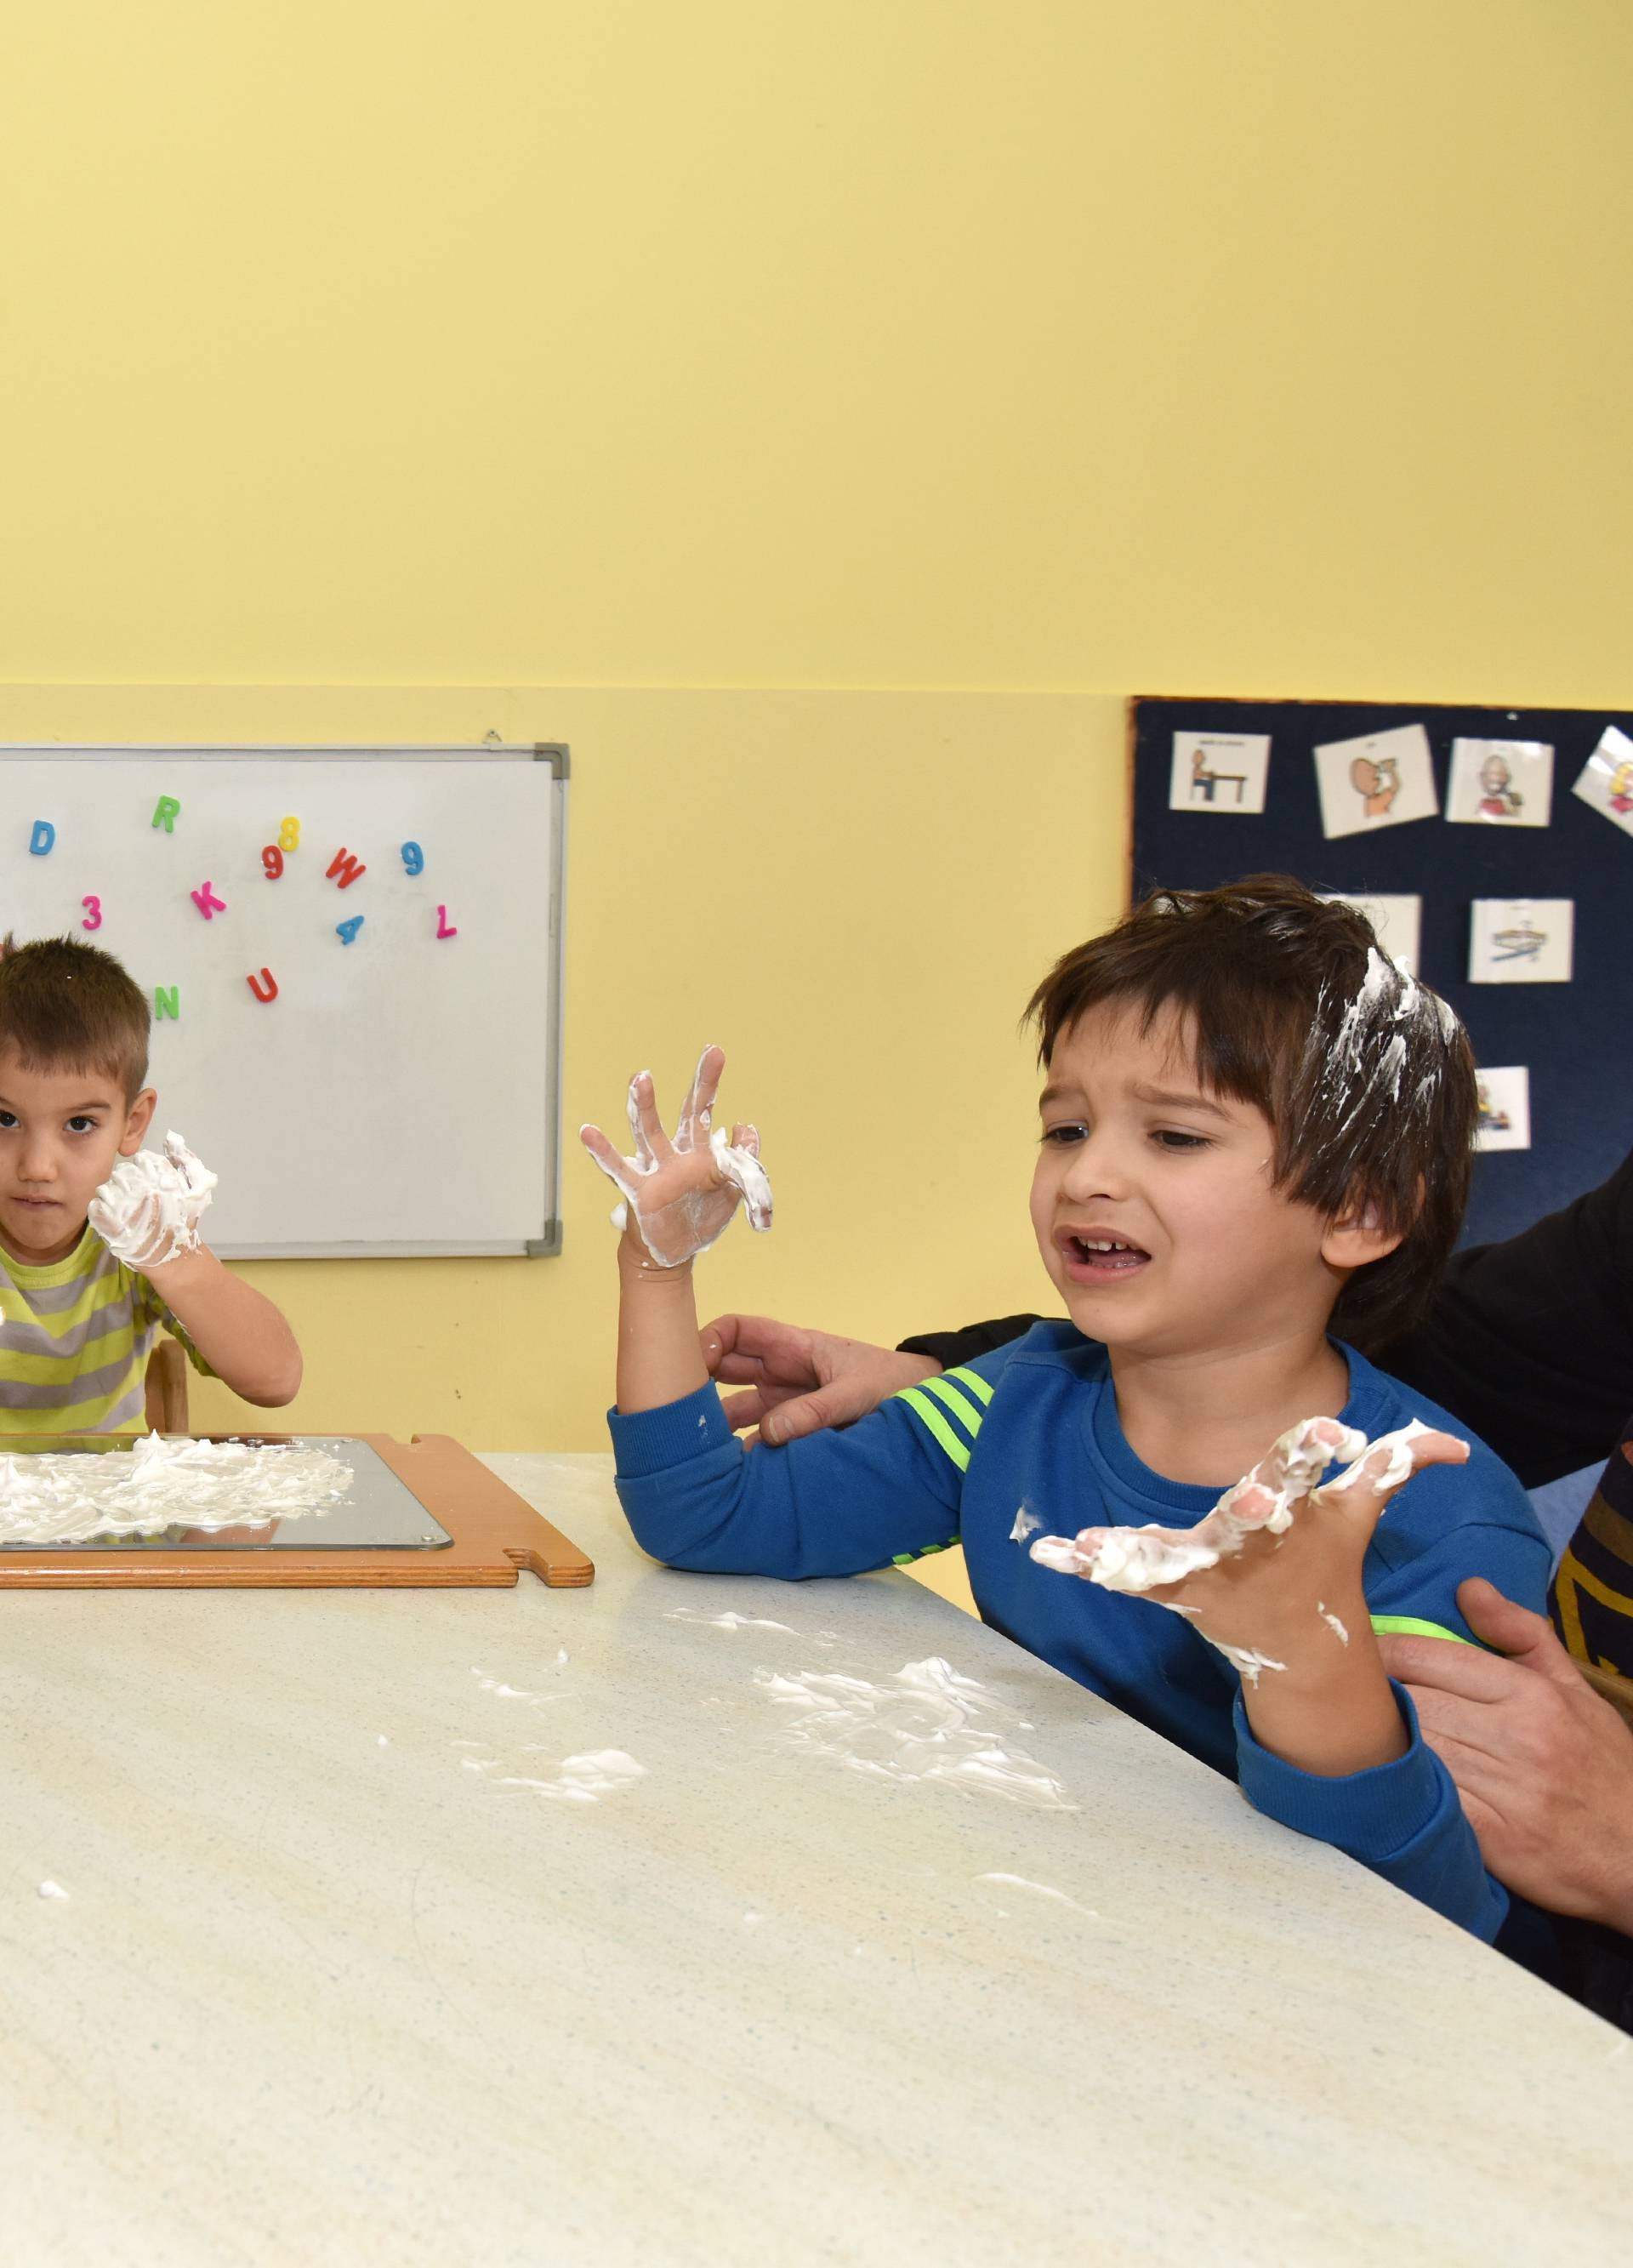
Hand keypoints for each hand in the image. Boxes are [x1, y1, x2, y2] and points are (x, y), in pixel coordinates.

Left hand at [88, 1131, 216, 1270]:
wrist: (172, 1257)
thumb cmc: (183, 1222)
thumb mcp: (194, 1188)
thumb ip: (184, 1160)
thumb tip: (172, 1138)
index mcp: (163, 1180)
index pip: (143, 1160)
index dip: (143, 1170)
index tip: (146, 1181)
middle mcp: (144, 1191)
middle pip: (123, 1173)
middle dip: (127, 1182)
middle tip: (133, 1196)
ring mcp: (126, 1208)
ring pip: (107, 1187)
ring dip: (113, 1195)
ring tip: (122, 1207)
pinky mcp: (109, 1225)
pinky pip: (96, 1206)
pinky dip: (101, 1209)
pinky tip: (112, 1215)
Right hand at [580, 1046, 771, 1268]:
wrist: (677, 1250)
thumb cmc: (701, 1214)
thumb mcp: (732, 1189)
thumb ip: (744, 1161)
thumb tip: (744, 1125)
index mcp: (701, 1151)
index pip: (706, 1111)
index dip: (710, 1084)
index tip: (715, 1051)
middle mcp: (677, 1153)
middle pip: (686, 1113)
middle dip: (700, 1084)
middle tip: (709, 1051)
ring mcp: (657, 1170)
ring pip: (649, 1132)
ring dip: (644, 1107)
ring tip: (639, 1078)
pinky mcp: (640, 1192)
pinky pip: (619, 1169)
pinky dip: (603, 1152)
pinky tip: (588, 1131)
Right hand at [700, 1313, 940, 1443]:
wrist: (925, 1405)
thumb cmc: (893, 1383)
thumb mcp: (857, 1393)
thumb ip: (815, 1411)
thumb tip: (769, 1434)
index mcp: (793, 1347)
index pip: (737, 1331)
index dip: (708, 1340)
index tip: (693, 1367)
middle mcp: (780, 1372)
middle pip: (724, 1370)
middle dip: (699, 1385)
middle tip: (677, 1412)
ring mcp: (783, 1401)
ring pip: (735, 1408)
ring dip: (717, 1426)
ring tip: (696, 1451)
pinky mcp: (793, 1429)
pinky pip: (757, 1438)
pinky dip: (741, 1452)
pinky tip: (728, 1472)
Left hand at [1031, 1416, 1467, 1680]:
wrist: (1298, 1644)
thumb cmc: (1325, 1561)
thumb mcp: (1360, 1513)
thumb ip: (1396, 1467)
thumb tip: (1455, 1446)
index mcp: (1296, 1510)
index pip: (1310, 1469)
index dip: (1322, 1448)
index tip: (1338, 1435)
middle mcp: (1253, 1541)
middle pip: (1248, 1521)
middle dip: (1251, 1513)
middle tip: (1253, 1504)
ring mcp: (1211, 1570)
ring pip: (1173, 1556)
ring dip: (1135, 1552)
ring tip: (1092, 1547)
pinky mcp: (1174, 1589)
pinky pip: (1124, 1576)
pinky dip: (1086, 1565)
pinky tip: (1050, 1552)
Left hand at [1379, 1579, 1632, 1928]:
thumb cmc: (1603, 1766)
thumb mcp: (1573, 1689)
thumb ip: (1520, 1633)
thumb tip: (1467, 1586)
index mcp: (1530, 1693)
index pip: (1424, 1656)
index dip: (1378, 1652)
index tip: (1353, 1652)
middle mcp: (1516, 1737)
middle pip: (1409, 1701)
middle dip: (1367, 1696)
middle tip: (1336, 1691)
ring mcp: (1504, 1791)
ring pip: (1411, 1750)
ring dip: (1376, 1742)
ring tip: (1347, 1733)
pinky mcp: (1493, 1840)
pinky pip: (1428, 1803)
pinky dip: (1401, 1790)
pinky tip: (1382, 1781)